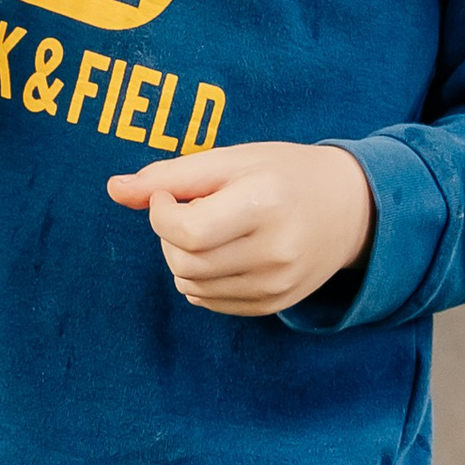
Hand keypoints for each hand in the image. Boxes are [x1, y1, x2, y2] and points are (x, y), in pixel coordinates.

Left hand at [108, 140, 375, 317]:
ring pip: (191, 286)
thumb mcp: (231, 160)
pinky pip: (210, 301)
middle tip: (190, 210)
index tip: (168, 195)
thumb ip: (170, 175)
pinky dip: (199, 279)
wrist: (351, 208)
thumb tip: (113, 189)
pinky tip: (221, 253)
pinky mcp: (275, 304)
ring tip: (209, 230)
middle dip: (169, 236)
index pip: (187, 231)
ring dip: (182, 258)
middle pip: (184, 262)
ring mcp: (277, 284)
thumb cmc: (283, 173)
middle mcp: (275, 250)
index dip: (161, 213)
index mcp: (265, 204)